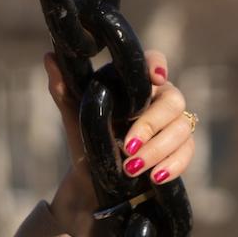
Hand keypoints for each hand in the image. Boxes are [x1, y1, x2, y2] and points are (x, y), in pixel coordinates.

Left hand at [42, 49, 196, 236]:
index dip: (157, 65)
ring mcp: (174, 123)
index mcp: (136, 84)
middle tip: (127, 147)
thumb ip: (64, 89)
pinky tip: (156, 177)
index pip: (153, 62)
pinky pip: (187, 152)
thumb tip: (50, 56)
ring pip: (181, 128)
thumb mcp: (75, 117)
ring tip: (131, 169)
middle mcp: (160, 99)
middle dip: (150, 125)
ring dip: (157, 150)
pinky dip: (173, 165)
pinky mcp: (181, 148)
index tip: (154, 78)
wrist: (93, 180)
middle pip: (173, 101)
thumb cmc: (87, 140)